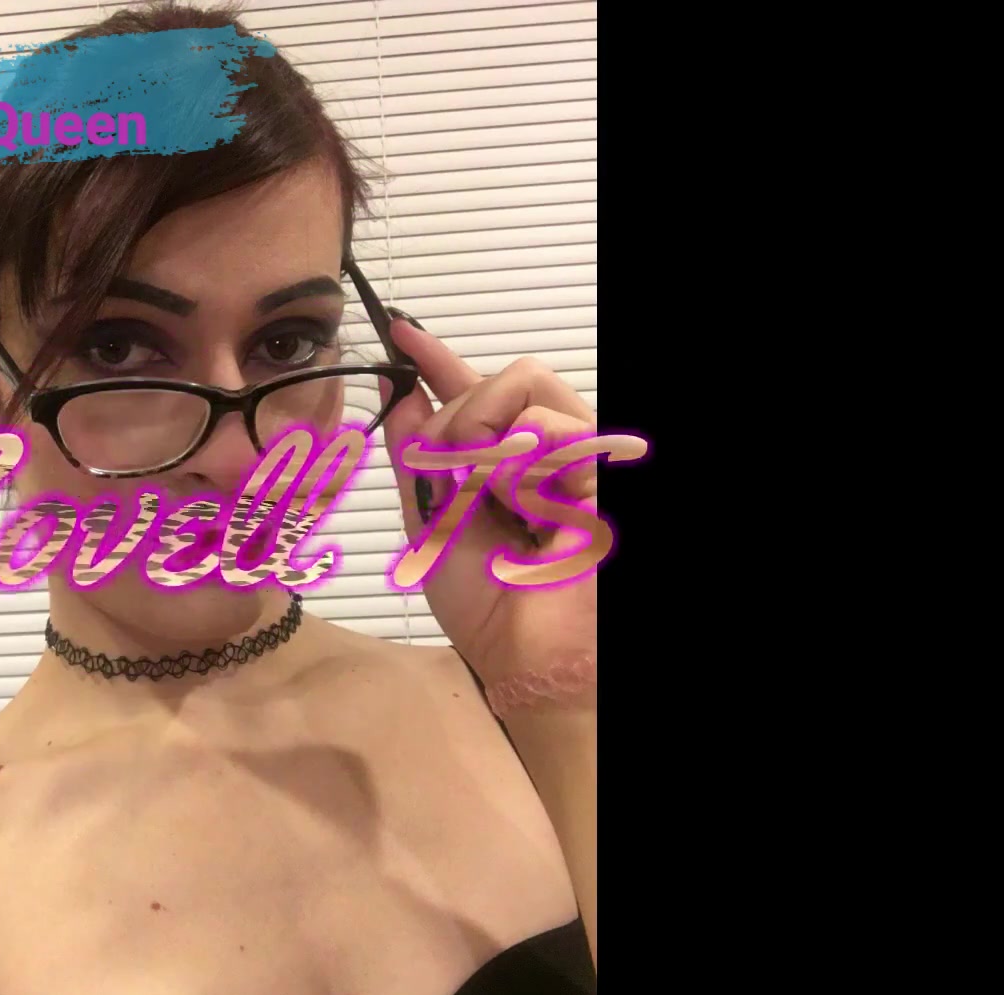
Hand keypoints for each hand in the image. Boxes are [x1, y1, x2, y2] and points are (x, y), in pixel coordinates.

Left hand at [379, 317, 604, 717]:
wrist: (531, 656)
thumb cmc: (490, 606)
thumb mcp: (430, 523)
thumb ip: (417, 458)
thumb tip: (403, 397)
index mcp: (500, 464)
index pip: (473, 393)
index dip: (436, 358)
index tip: (399, 330)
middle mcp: (542, 451)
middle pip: (496, 380)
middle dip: (458, 419)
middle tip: (457, 476)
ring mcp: (577, 454)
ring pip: (525, 385)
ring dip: (487, 438)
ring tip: (495, 496)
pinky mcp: (604, 464)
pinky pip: (549, 425)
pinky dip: (520, 465)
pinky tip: (528, 508)